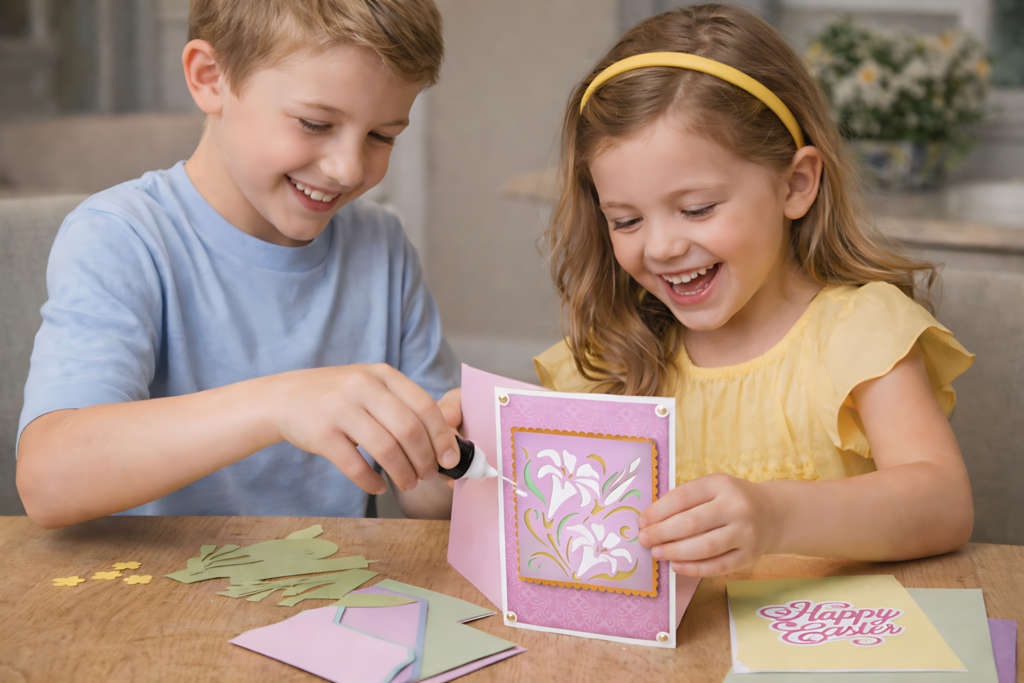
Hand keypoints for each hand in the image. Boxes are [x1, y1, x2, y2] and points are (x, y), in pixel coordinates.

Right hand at [274, 364, 460, 494]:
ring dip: (403, 473)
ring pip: (386, 450)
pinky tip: (379, 486)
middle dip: (425, 459)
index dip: (442, 437)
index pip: (424, 407)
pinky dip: (372, 481)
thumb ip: (403, 406)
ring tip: (407, 483)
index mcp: (382, 374)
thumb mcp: (371, 386)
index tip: (450, 459)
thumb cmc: (338, 397)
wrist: (285, 397)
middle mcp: (362, 387)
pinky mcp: (321, 434)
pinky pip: (355, 466)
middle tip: (428, 475)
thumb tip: (443, 443)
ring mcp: (340, 409)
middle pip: (409, 430)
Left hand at [637, 473, 781, 576]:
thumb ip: (686, 499)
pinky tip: (676, 566)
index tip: (641, 521)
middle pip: (691, 523)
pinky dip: (694, 568)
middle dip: (662, 533)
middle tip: (644, 540)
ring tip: (657, 553)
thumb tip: (650, 520)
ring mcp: (745, 533)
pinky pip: (718, 566)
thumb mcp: (713, 487)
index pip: (683, 497)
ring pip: (704, 547)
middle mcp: (736, 507)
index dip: (658, 511)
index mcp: (721, 484)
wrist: (774, 513)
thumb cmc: (732, 499)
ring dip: (675, 552)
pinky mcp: (749, 555)